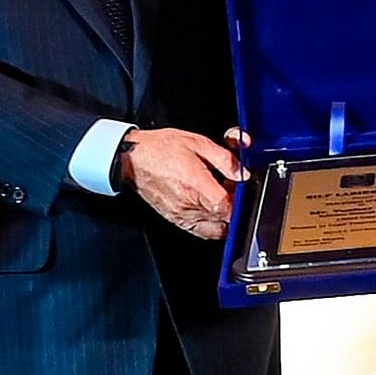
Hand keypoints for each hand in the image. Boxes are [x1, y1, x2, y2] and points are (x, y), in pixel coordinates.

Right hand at [119, 126, 245, 237]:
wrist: (132, 159)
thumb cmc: (160, 149)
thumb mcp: (198, 143)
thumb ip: (225, 159)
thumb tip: (242, 173)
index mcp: (196, 185)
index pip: (229, 208)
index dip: (242, 202)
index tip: (243, 190)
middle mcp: (189, 205)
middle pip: (225, 219)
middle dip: (234, 206)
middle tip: (230, 188)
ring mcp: (181, 216)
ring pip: (215, 229)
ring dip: (223, 216)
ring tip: (218, 196)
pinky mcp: (176, 220)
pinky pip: (201, 231)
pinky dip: (211, 223)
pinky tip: (209, 206)